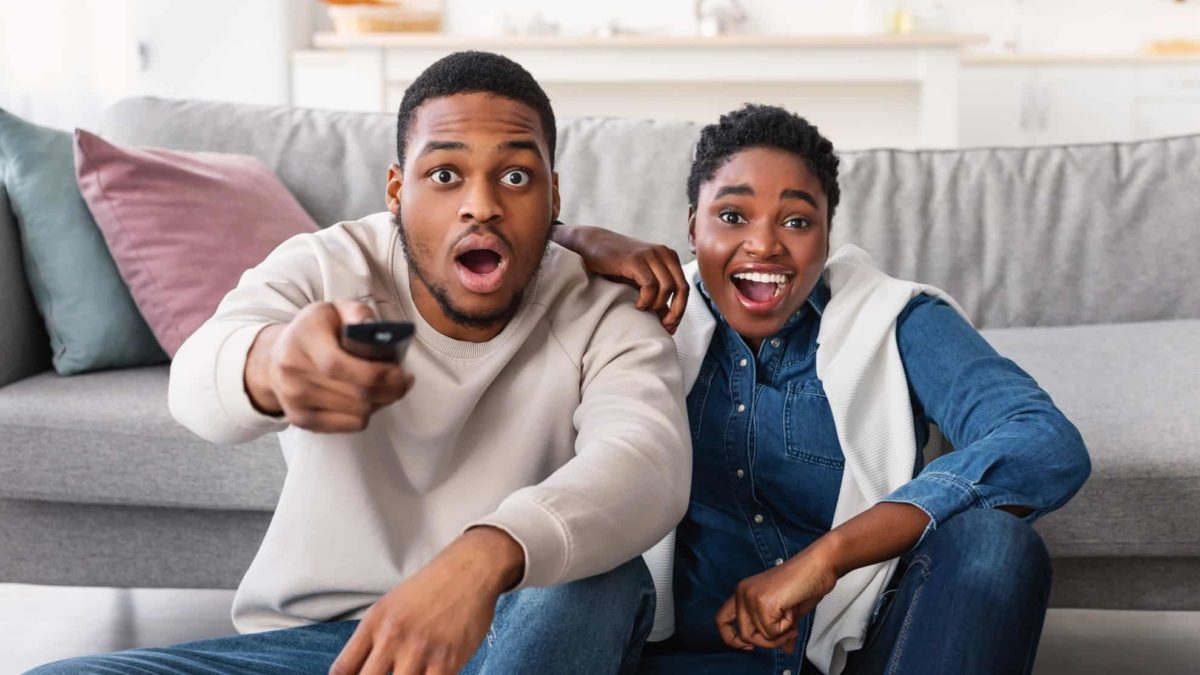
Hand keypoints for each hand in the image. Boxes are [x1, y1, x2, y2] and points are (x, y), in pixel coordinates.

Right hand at [244, 300, 414, 431]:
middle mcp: (293, 371)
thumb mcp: (335, 310)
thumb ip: (357, 313)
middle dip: (390, 390)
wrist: (275, 358)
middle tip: (405, 381)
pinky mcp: (300, 419)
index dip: (376, 373)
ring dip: (382, 402)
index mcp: (303, 338)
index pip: (338, 365)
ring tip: (389, 388)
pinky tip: (370, 400)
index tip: (401, 372)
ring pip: (357, 412)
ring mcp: (294, 399)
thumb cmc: (316, 332)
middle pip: (354, 394)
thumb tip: (371, 327)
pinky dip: (367, 414)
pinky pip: (349, 426)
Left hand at [330, 527, 524, 674]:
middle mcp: (392, 636)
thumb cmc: (431, 589)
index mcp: (374, 623)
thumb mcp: (391, 606)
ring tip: (412, 672)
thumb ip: (373, 639)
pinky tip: (430, 674)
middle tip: (389, 674)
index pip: (342, 670)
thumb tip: (361, 671)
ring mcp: (419, 650)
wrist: (470, 569)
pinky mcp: (447, 660)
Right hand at [553, 225, 688, 333]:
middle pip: (681, 288)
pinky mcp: (635, 259)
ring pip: (667, 287)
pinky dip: (646, 299)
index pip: (684, 287)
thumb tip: (669, 318)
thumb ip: (656, 294)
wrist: (593, 245)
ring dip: (657, 304)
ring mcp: (650, 254)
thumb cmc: (617, 265)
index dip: (680, 310)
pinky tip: (637, 304)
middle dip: (675, 311)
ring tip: (643, 309)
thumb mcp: (640, 279)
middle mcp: (663, 253)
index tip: (669, 326)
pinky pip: (650, 285)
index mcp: (669, 257)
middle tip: (662, 325)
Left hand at [715, 544, 838, 653]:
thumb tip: (786, 649)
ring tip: (792, 618)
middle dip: (768, 642)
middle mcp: (742, 592)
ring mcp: (751, 596)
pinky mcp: (763, 602)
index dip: (732, 638)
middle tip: (788, 634)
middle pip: (744, 635)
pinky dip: (787, 628)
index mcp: (743, 592)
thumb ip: (780, 630)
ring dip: (781, 635)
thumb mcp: (787, 612)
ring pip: (758, 636)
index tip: (750, 646)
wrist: (819, 565)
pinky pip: (771, 632)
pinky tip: (792, 611)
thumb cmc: (805, 582)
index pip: (721, 620)